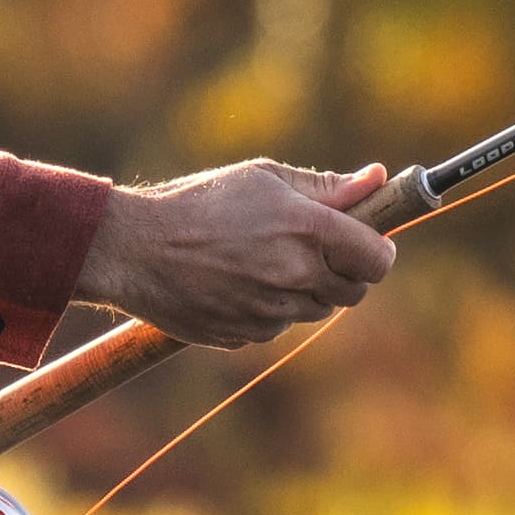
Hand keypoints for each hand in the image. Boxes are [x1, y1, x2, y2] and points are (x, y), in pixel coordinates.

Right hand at [86, 159, 403, 340]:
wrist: (135, 249)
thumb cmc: (199, 203)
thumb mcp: (263, 179)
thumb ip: (325, 186)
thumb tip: (378, 179)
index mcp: (307, 229)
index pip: (377, 259)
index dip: (379, 252)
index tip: (370, 244)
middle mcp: (294, 274)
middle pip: (354, 292)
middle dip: (346, 273)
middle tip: (317, 250)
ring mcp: (271, 310)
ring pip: (316, 310)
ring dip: (306, 291)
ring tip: (266, 260)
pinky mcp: (246, 335)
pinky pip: (277, 326)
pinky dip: (271, 309)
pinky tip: (239, 282)